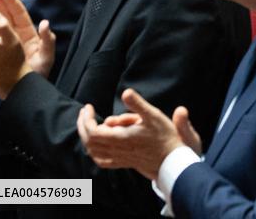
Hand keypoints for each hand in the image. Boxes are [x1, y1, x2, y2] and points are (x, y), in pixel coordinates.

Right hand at [0, 0, 55, 78]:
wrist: (23, 91)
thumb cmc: (37, 74)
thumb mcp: (46, 58)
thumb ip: (48, 41)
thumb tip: (45, 23)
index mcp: (26, 32)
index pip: (17, 12)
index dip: (9, 0)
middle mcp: (13, 33)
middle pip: (3, 12)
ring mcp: (1, 40)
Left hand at [77, 89, 195, 179]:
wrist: (172, 160)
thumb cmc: (164, 136)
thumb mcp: (153, 115)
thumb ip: (138, 104)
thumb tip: (125, 92)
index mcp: (122, 138)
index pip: (94, 132)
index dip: (87, 120)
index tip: (88, 107)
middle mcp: (117, 150)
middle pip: (90, 141)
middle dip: (83, 125)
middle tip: (85, 111)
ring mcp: (119, 158)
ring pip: (94, 151)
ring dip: (86, 136)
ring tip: (87, 122)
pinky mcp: (123, 162)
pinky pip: (101, 160)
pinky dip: (94, 151)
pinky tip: (94, 145)